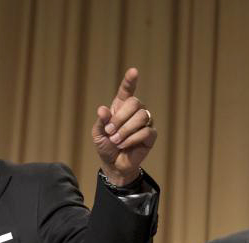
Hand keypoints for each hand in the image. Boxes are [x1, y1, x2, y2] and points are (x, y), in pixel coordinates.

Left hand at [91, 68, 156, 184]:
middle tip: (110, 131)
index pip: (127, 90)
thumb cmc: (106, 146)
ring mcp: (145, 122)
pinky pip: (146, 131)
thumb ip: (101, 121)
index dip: (130, 81)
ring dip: (126, 130)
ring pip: (141, 117)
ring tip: (116, 141)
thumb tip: (102, 110)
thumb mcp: (98, 134)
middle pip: (135, 102)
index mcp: (121, 106)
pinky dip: (132, 139)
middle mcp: (135, 111)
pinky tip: (125, 145)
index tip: (133, 71)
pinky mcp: (151, 135)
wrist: (114, 164)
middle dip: (120, 117)